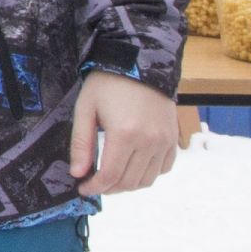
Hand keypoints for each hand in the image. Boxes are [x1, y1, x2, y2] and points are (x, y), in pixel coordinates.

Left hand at [71, 70, 178, 195]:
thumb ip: (81, 144)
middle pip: (129, 181)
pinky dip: (148, 174)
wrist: (139, 63)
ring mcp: (165, 141)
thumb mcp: (85, 109)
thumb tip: (78, 174)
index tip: (83, 189)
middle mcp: (149, 141)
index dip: (95, 187)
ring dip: (128, 185)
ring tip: (111, 178)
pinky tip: (132, 167)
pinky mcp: (173, 138)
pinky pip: (163, 168)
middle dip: (109, 188)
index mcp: (125, 134)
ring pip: (148, 179)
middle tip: (93, 184)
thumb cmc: (107, 83)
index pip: (111, 175)